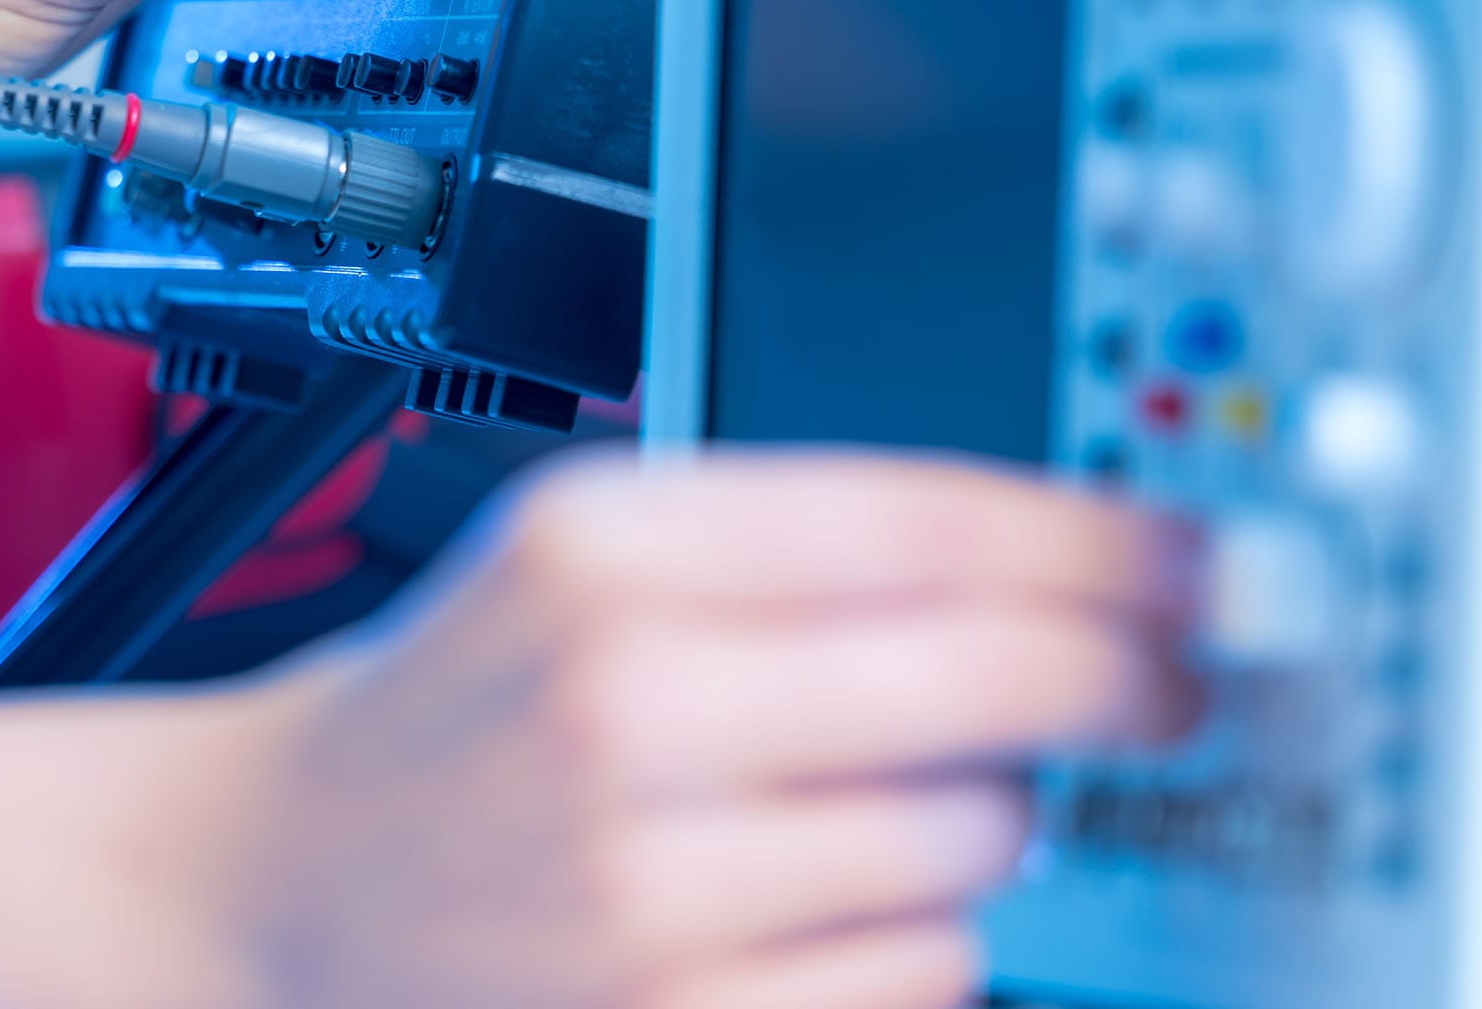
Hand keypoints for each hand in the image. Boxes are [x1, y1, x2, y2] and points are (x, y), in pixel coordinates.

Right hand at [0, 451, 1200, 1008]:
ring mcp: (649, 886)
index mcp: (599, 548)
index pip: (926, 520)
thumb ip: (796, 534)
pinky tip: (804, 907)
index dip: (1108, 538)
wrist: (281, 887)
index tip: (1201, 558)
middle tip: (1154, 681)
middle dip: (1114, 679)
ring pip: (977, 848)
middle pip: (995, 682)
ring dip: (970, 827)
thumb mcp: (579, 552)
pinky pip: (923, 980)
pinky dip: (906, 944)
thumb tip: (1054, 555)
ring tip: (850, 810)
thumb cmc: (445, 713)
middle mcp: (623, 706)